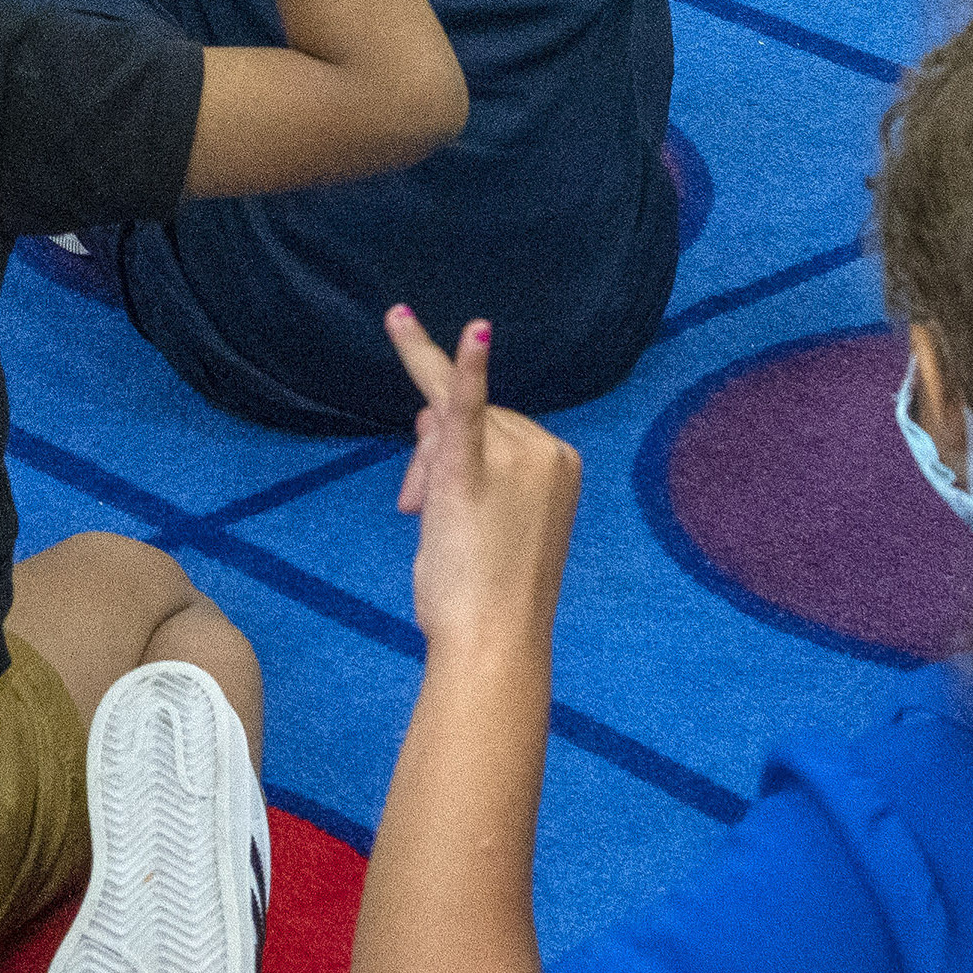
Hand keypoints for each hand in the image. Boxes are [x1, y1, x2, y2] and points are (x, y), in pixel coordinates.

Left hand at [381, 306, 581, 652]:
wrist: (494, 641)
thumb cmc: (490, 589)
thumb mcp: (484, 513)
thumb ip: (466, 456)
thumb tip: (429, 409)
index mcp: (559, 460)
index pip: (492, 423)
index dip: (452, 448)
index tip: (438, 486)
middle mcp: (544, 449)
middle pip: (468, 418)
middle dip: (433, 454)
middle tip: (414, 508)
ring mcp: (513, 458)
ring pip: (447, 422)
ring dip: (425, 462)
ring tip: (424, 515)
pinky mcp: (471, 473)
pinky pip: (470, 407)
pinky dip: (469, 366)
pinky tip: (478, 330)